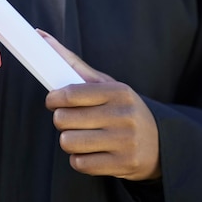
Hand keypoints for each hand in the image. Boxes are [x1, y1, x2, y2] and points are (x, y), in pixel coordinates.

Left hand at [41, 30, 160, 180]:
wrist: (160, 143)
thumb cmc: (122, 108)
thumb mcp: (105, 84)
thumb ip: (72, 62)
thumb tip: (40, 36)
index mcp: (118, 91)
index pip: (70, 94)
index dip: (53, 99)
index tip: (53, 101)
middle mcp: (123, 115)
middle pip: (64, 120)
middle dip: (61, 120)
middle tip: (71, 119)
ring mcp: (124, 142)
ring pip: (68, 143)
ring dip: (69, 141)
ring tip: (82, 136)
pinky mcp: (122, 165)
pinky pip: (79, 164)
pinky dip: (79, 159)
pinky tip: (91, 151)